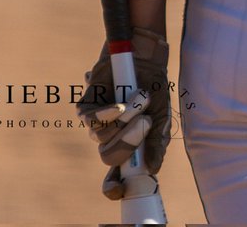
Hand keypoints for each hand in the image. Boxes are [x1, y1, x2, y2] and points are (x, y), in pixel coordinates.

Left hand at [78, 26, 169, 198]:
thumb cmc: (153, 88)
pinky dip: (108, 114)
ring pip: (101, 138)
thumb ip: (156, 142)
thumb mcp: (160, 116)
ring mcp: (97, 122)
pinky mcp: (86, 106)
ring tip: (141, 100)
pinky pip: (90, 120)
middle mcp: (110, 137)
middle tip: (145, 123)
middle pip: (108, 157)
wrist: (144, 57)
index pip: (114, 176)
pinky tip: (120, 105)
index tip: (120, 189)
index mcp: (127, 146)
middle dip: (128, 142)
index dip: (114, 187)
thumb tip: (153, 169)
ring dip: (125, 120)